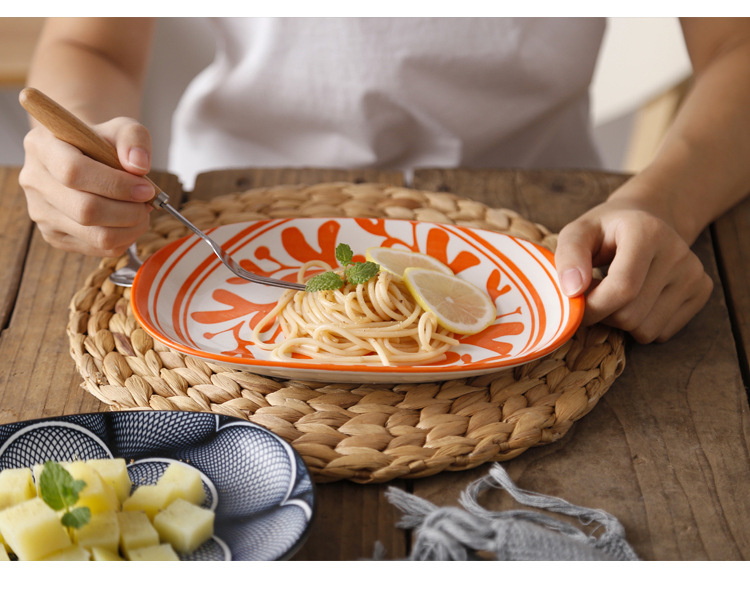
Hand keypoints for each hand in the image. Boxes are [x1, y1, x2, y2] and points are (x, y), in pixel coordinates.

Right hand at [19, 117, 155, 256]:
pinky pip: (99, 249)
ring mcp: (41, 213)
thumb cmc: (103, 143)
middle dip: (129, 211)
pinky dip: (125, 239)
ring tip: (142, 212)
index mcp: (42, 146)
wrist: (85, 159)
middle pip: (86, 210)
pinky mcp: (54, 236)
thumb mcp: (122, 128)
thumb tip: (139, 166)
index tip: (146, 188)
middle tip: (148, 203)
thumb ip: (134, 139)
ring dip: (131, 228)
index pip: (74, 171)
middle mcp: (34, 181)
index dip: (116, 185)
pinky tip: (128, 222)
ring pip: (96, 235)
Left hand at [554, 198, 712, 343]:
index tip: (577, 306)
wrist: (648, 220)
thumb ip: (568, 257)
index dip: (593, 308)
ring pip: (646, 330)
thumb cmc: (606, 231)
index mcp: (647, 232)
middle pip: (630, 315)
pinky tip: (637, 299)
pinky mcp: (702, 291)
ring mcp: (694, 273)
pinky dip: (641, 325)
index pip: (622, 289)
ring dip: (621, 322)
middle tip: (596, 293)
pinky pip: (661, 333)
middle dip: (604, 314)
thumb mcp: (578, 233)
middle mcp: (677, 252)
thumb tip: (572, 290)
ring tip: (615, 294)